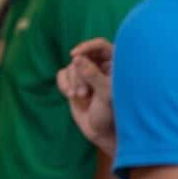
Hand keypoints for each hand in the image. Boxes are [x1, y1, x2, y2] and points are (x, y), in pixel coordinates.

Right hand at [56, 38, 116, 157]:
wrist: (101, 133)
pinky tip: (69, 95)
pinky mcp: (73, 82)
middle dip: (79, 75)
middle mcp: (101, 66)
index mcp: (115, 65)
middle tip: (83, 93)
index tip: (75, 55)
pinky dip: (63, 84)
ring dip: (72, 82)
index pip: (101, 45)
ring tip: (80, 97)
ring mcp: (86, 74)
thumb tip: (76, 59)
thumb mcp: (105, 94)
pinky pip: (62, 74)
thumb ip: (92, 75)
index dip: (88, 47)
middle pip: (83, 57)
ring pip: (71, 67)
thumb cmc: (111, 114)